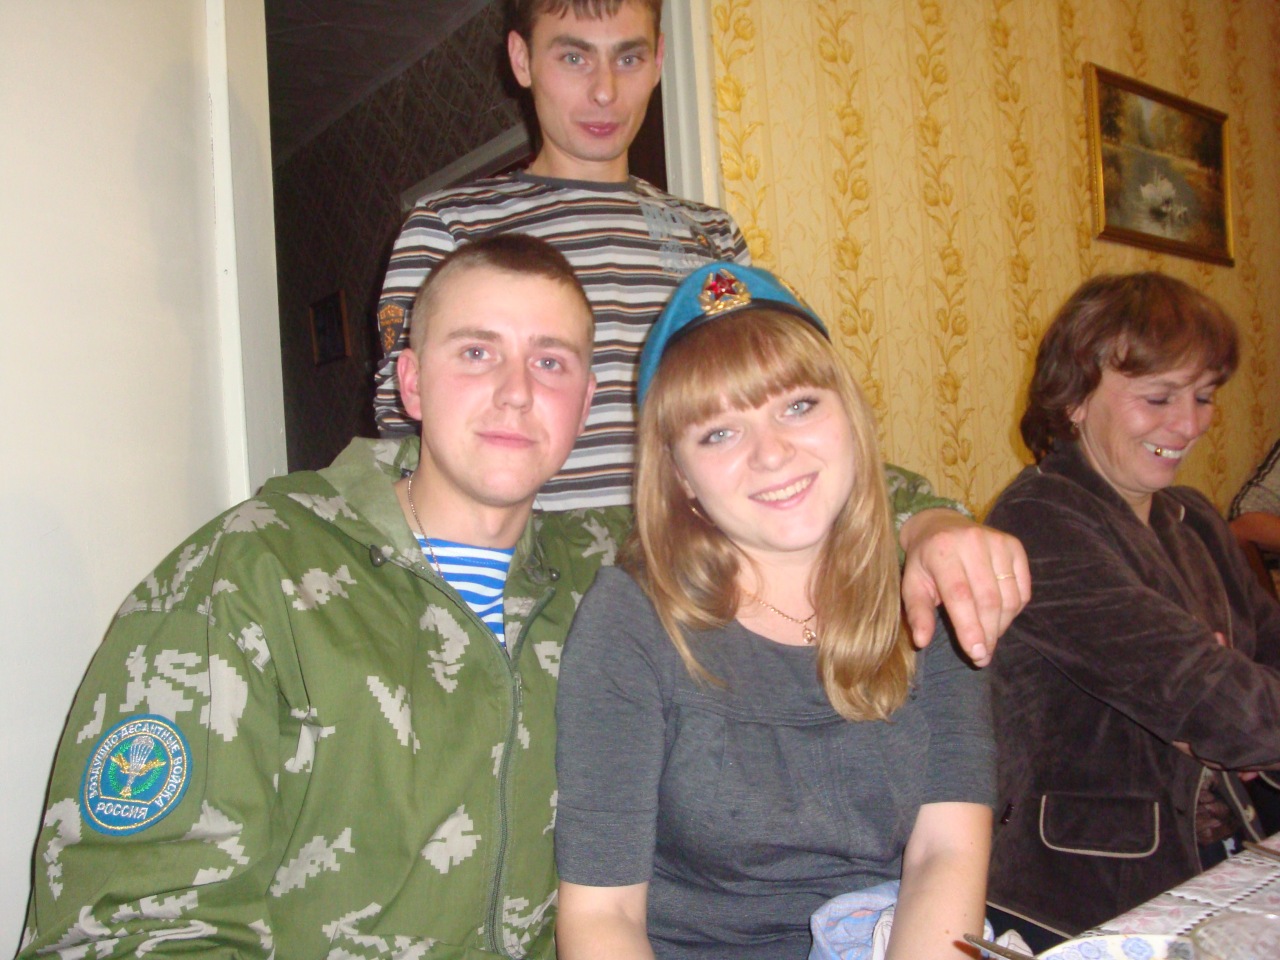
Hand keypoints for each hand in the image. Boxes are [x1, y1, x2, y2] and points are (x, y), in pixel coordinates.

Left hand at [899, 510, 1030, 666]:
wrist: (940, 524)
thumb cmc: (924, 562)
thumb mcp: (912, 584)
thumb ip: (918, 612)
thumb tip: (921, 641)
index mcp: (942, 551)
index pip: (961, 596)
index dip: (970, 628)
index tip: (976, 654)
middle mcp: (972, 542)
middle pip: (988, 599)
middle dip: (988, 634)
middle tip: (982, 657)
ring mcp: (997, 541)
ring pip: (1009, 597)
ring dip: (1001, 626)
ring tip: (988, 638)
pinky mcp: (1014, 545)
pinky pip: (1022, 589)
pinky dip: (1014, 610)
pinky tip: (999, 618)